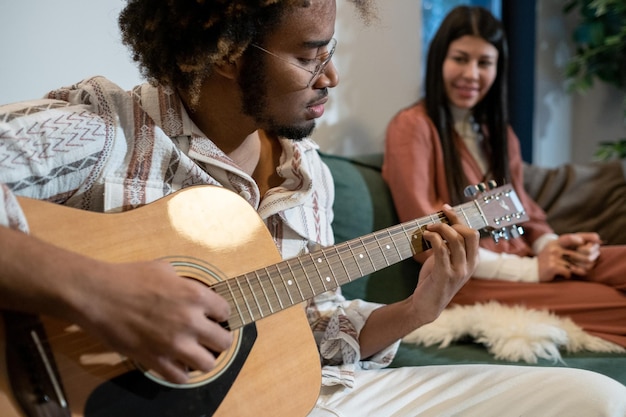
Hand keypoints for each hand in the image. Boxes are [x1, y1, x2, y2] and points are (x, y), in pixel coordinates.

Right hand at [70, 260, 232, 384]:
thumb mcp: (164, 270)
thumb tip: (192, 291)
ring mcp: (173, 342)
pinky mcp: (154, 359)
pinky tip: (177, 364)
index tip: (213, 317)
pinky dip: (181, 373)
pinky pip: (180, 378)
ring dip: (204, 359)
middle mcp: (189, 320)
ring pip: (207, 364)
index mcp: (195, 295)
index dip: (219, 315)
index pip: (225, 312)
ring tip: (196, 353)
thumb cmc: (128, 277)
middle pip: (223, 341)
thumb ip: (184, 283)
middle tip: (209, 338)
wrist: (97, 294)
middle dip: (218, 339)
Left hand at [411, 204, 478, 322]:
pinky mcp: (444, 274)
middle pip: (470, 234)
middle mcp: (469, 265)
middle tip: (435, 222)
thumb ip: (449, 247)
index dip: (459, 219)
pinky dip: (433, 237)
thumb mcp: (446, 261)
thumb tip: (441, 224)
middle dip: (453, 222)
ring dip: (440, 228)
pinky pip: (441, 249)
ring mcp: (458, 270)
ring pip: (455, 239)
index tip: (445, 209)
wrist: (426, 304)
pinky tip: (425, 236)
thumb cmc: (435, 280)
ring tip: (427, 229)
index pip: (473, 233)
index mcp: (473, 261)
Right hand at [537, 232, 600, 280]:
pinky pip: (569, 273)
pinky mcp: (552, 267)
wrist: (532, 269)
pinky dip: (569, 275)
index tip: (596, 240)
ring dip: (582, 270)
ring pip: (578, 265)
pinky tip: (565, 274)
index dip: (586, 238)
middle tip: (591, 263)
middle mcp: (555, 247)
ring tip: (580, 270)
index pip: (572, 237)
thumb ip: (573, 244)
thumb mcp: (558, 248)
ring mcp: (553, 257)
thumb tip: (597, 241)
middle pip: (582, 253)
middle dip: (590, 260)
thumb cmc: (551, 259)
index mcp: (557, 241)